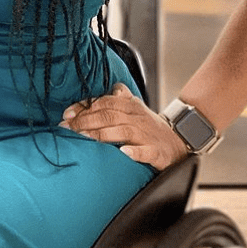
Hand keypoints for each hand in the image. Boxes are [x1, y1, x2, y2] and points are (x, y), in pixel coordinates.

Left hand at [59, 83, 188, 170]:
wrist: (179, 141)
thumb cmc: (149, 125)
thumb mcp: (133, 108)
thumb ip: (115, 99)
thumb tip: (94, 95)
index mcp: (130, 105)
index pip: (104, 102)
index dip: (84, 107)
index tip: (67, 115)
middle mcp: (137, 118)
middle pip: (109, 115)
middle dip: (86, 121)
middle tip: (68, 128)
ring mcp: (147, 135)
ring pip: (122, 131)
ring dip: (101, 134)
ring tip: (84, 137)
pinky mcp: (157, 152)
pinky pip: (145, 151)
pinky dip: (134, 152)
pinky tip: (123, 152)